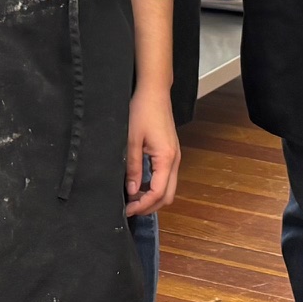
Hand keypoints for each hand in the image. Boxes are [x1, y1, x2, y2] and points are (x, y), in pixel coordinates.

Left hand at [125, 88, 180, 216]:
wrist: (154, 92)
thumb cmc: (143, 111)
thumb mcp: (132, 140)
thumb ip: (133, 168)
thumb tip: (132, 191)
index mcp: (166, 158)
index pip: (158, 192)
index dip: (143, 205)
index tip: (127, 209)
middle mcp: (175, 160)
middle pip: (167, 196)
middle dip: (150, 206)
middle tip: (130, 209)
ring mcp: (175, 156)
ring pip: (168, 188)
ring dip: (152, 197)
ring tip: (133, 198)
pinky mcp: (171, 153)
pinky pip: (167, 177)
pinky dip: (155, 187)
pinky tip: (140, 185)